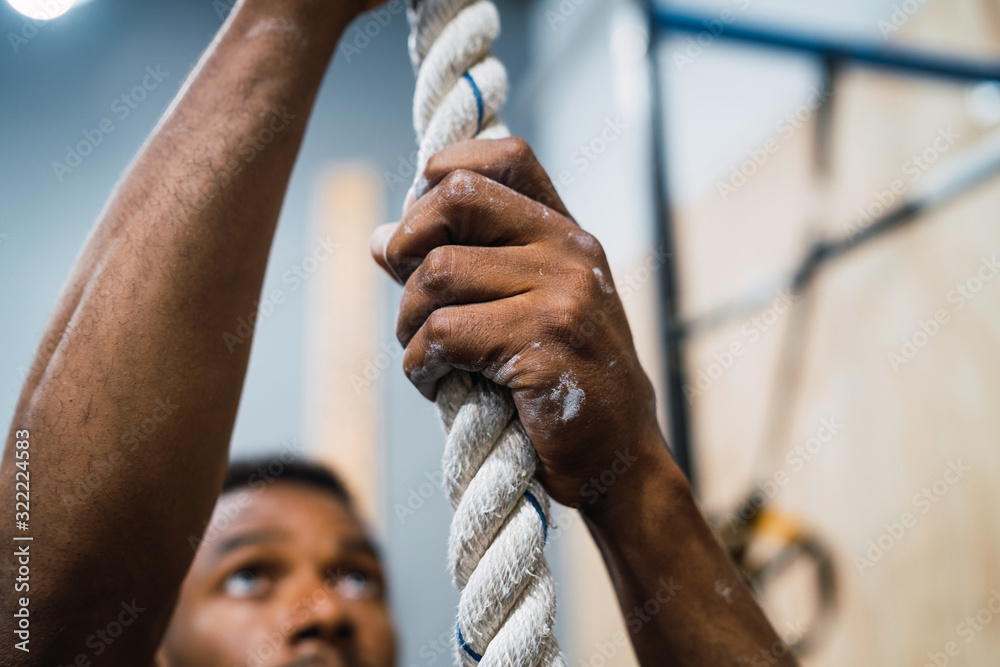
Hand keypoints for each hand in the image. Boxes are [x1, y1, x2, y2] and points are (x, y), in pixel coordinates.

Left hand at [371, 138, 664, 511]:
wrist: (619, 461)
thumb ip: (466, 267)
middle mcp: (571, 252)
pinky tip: (436, 384)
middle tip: (407, 295)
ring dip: (407, 323)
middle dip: (407, 245)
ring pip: (437, 275)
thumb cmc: (562, 386)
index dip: (443, 170)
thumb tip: (380, 237)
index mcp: (568, 235)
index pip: (505, 157)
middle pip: (456, 199)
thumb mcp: (527, 310)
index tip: (419, 222)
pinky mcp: (543, 347)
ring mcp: (562, 296)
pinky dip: (419, 366)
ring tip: (423, 354)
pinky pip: (441, 335)